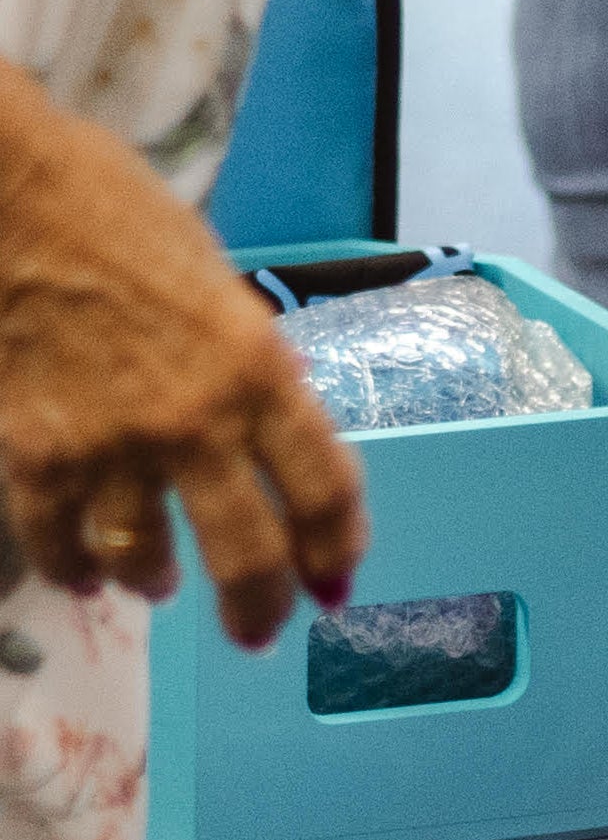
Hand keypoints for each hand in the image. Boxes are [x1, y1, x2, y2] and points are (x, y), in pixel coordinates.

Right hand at [0, 69, 366, 645]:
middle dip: (261, 609)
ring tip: (154, 583)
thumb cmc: (104, 206)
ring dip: (155, 581)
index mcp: (259, 368)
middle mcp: (199, 420)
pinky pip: (61, 545)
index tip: (335, 584)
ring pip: (148, 561)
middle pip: (252, 554)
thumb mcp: (209, 278)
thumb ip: (242, 358)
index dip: (338, 551)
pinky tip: (82, 575)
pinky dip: (74, 570)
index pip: (326, 489)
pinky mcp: (36, 455)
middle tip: (258, 633)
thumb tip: (269, 413)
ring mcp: (115, 445)